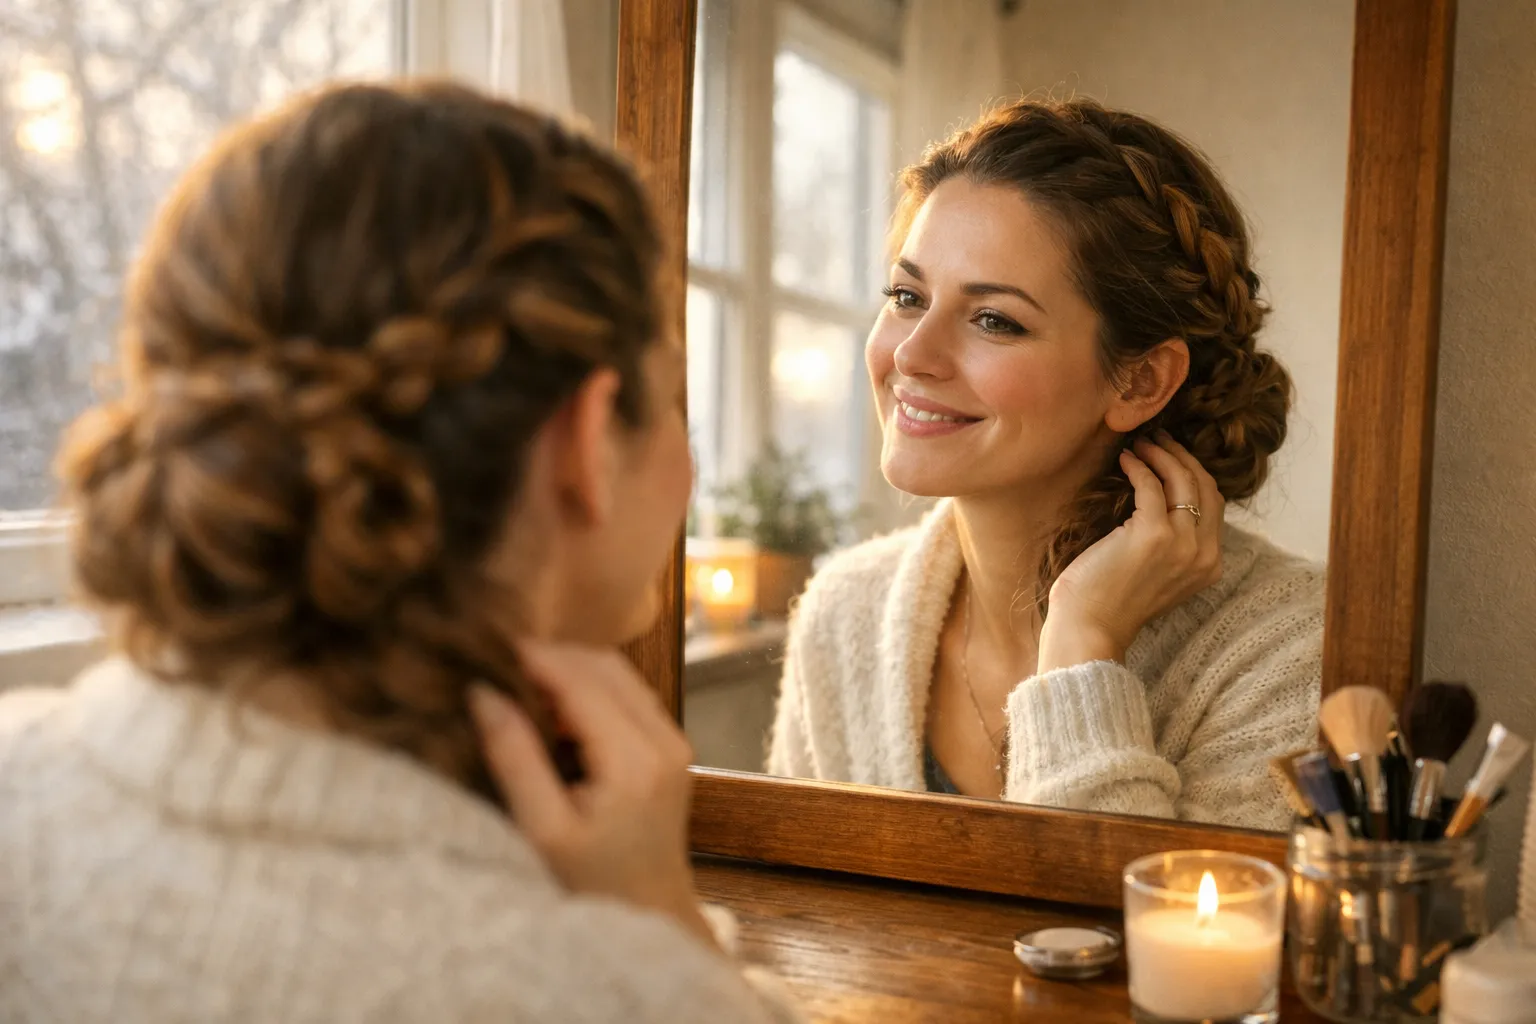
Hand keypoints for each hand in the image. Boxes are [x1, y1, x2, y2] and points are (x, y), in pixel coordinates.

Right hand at [469, 640, 715, 948]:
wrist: (648, 914)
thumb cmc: (591, 884)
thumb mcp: (542, 829)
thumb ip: (514, 758)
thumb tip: (484, 694)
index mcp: (635, 761)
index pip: (581, 680)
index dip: (534, 657)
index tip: (487, 648)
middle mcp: (664, 741)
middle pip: (604, 665)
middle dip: (551, 657)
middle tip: (499, 666)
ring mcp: (673, 741)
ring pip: (618, 674)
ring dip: (570, 670)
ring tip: (520, 687)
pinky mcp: (670, 746)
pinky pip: (628, 694)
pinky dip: (589, 688)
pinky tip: (553, 710)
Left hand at [1037, 432, 1223, 672]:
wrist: (1090, 628)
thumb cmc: (1111, 601)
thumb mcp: (1157, 572)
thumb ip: (1173, 544)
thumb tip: (1162, 499)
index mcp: (1209, 565)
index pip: (1214, 504)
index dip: (1194, 473)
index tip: (1172, 455)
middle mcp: (1204, 554)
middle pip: (1205, 486)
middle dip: (1182, 457)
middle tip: (1158, 440)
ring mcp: (1181, 544)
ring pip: (1183, 480)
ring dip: (1161, 454)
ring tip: (1141, 444)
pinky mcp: (1152, 534)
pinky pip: (1151, 485)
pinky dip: (1138, 466)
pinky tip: (1124, 460)